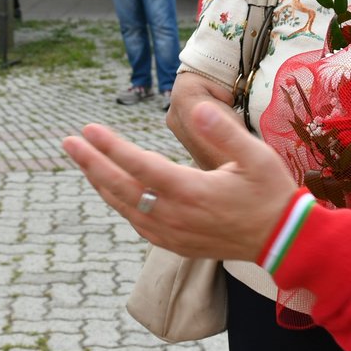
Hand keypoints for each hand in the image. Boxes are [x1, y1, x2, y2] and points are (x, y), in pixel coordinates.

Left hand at [62, 102, 297, 261]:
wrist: (283, 241)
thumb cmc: (271, 194)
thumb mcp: (256, 157)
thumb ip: (224, 132)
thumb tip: (197, 107)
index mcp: (192, 191)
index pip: (139, 166)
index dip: (110, 147)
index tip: (88, 129)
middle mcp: (175, 216)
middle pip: (121, 187)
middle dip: (91, 163)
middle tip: (68, 142)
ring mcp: (172, 234)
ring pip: (125, 207)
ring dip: (101, 183)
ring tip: (83, 161)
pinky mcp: (175, 244)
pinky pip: (137, 223)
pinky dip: (119, 203)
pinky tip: (110, 190)